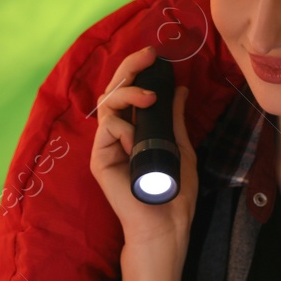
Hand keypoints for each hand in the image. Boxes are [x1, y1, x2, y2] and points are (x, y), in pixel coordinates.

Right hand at [90, 46, 199, 254]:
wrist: (166, 223)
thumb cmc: (174, 190)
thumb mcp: (180, 146)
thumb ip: (175, 119)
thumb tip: (180, 89)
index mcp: (135, 130)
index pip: (129, 93)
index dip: (137, 71)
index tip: (154, 57)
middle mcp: (117, 134)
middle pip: (113, 91)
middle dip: (128, 69)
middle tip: (147, 56)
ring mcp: (107, 146)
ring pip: (106, 104)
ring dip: (128, 94)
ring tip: (150, 99)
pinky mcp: (100, 159)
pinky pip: (107, 129)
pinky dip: (124, 128)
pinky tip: (137, 141)